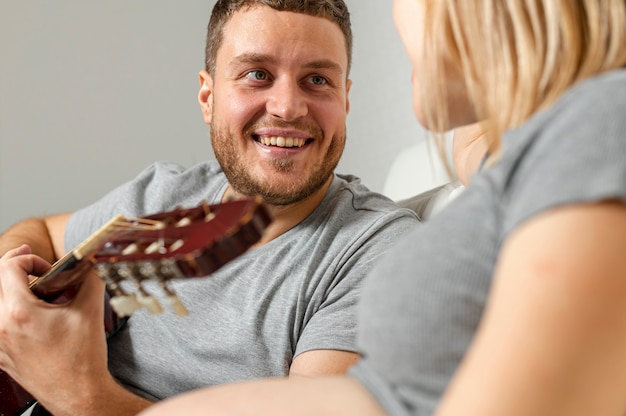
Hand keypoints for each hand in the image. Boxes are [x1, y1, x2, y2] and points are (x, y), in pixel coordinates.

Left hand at [0, 245, 113, 413]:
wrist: (78, 393)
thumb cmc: (82, 359)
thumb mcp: (91, 311)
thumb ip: (90, 280)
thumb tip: (90, 264)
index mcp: (20, 313)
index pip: (8, 268)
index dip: (29, 259)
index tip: (47, 268)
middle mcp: (1, 327)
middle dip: (14, 268)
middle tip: (34, 265)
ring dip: (9, 291)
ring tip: (33, 290)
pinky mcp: (0, 355)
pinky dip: (8, 312)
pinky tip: (30, 314)